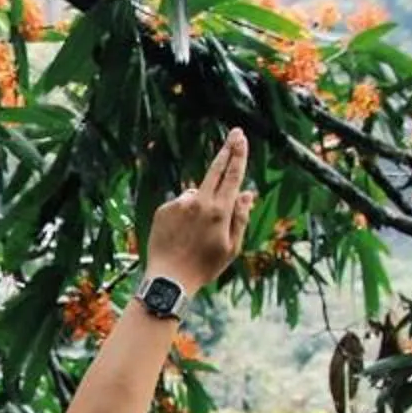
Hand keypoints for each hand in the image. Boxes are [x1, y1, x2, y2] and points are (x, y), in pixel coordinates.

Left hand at [143, 130, 252, 290]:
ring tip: (195, 233)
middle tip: (234, 134)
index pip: (232, 176)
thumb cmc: (204, 267)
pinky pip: (179, 205)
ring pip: (196, 194)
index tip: (242, 138)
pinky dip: (183, 213)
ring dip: (200, 203)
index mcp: (219, 211)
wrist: (169, 278)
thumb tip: (247, 193)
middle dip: (226, 151)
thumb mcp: (231, 247)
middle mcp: (199, 202)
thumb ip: (240, 217)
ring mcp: (179, 204)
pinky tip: (181, 234)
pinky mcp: (164, 209)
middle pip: (215, 170)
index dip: (238, 155)